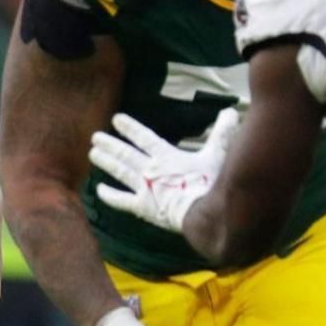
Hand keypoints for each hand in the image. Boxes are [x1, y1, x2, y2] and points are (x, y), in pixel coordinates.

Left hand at [91, 109, 239, 232]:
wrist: (203, 214)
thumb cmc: (211, 184)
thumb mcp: (218, 155)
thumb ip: (222, 133)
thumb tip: (232, 112)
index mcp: (166, 156)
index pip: (144, 137)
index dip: (130, 127)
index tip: (116, 119)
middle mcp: (150, 170)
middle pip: (125, 153)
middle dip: (110, 144)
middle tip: (95, 137)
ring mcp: (144, 189)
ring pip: (120, 172)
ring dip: (105, 162)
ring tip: (93, 153)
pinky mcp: (142, 208)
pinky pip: (122, 201)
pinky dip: (109, 196)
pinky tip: (98, 190)